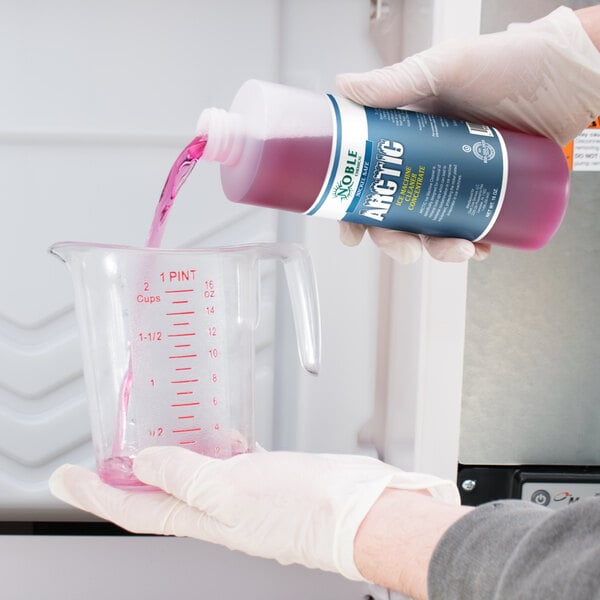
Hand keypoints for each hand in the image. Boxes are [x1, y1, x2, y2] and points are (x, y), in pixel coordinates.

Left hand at [49, 447, 458, 580]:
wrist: (364, 514)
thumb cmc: (308, 510)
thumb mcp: (234, 490)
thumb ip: (185, 474)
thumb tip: (143, 463)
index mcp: (206, 517)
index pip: (135, 508)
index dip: (96, 494)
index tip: (65, 479)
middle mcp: (219, 509)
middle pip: (157, 495)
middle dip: (124, 478)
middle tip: (102, 456)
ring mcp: (244, 493)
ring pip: (192, 474)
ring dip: (166, 458)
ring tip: (150, 435)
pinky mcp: (270, 476)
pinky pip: (232, 459)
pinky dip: (216, 445)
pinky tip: (220, 428)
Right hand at [336, 6, 599, 262]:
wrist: (568, 75)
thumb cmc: (510, 60)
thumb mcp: (446, 67)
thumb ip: (395, 82)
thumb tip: (345, 88)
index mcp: (403, 136)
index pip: (367, 178)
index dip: (353, 209)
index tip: (351, 234)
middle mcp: (424, 160)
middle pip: (394, 212)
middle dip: (395, 240)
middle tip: (407, 251)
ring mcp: (454, 178)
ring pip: (431, 226)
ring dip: (437, 249)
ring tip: (458, 249)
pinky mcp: (486, 190)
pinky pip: (470, 226)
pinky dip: (470, 244)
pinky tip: (478, 247)